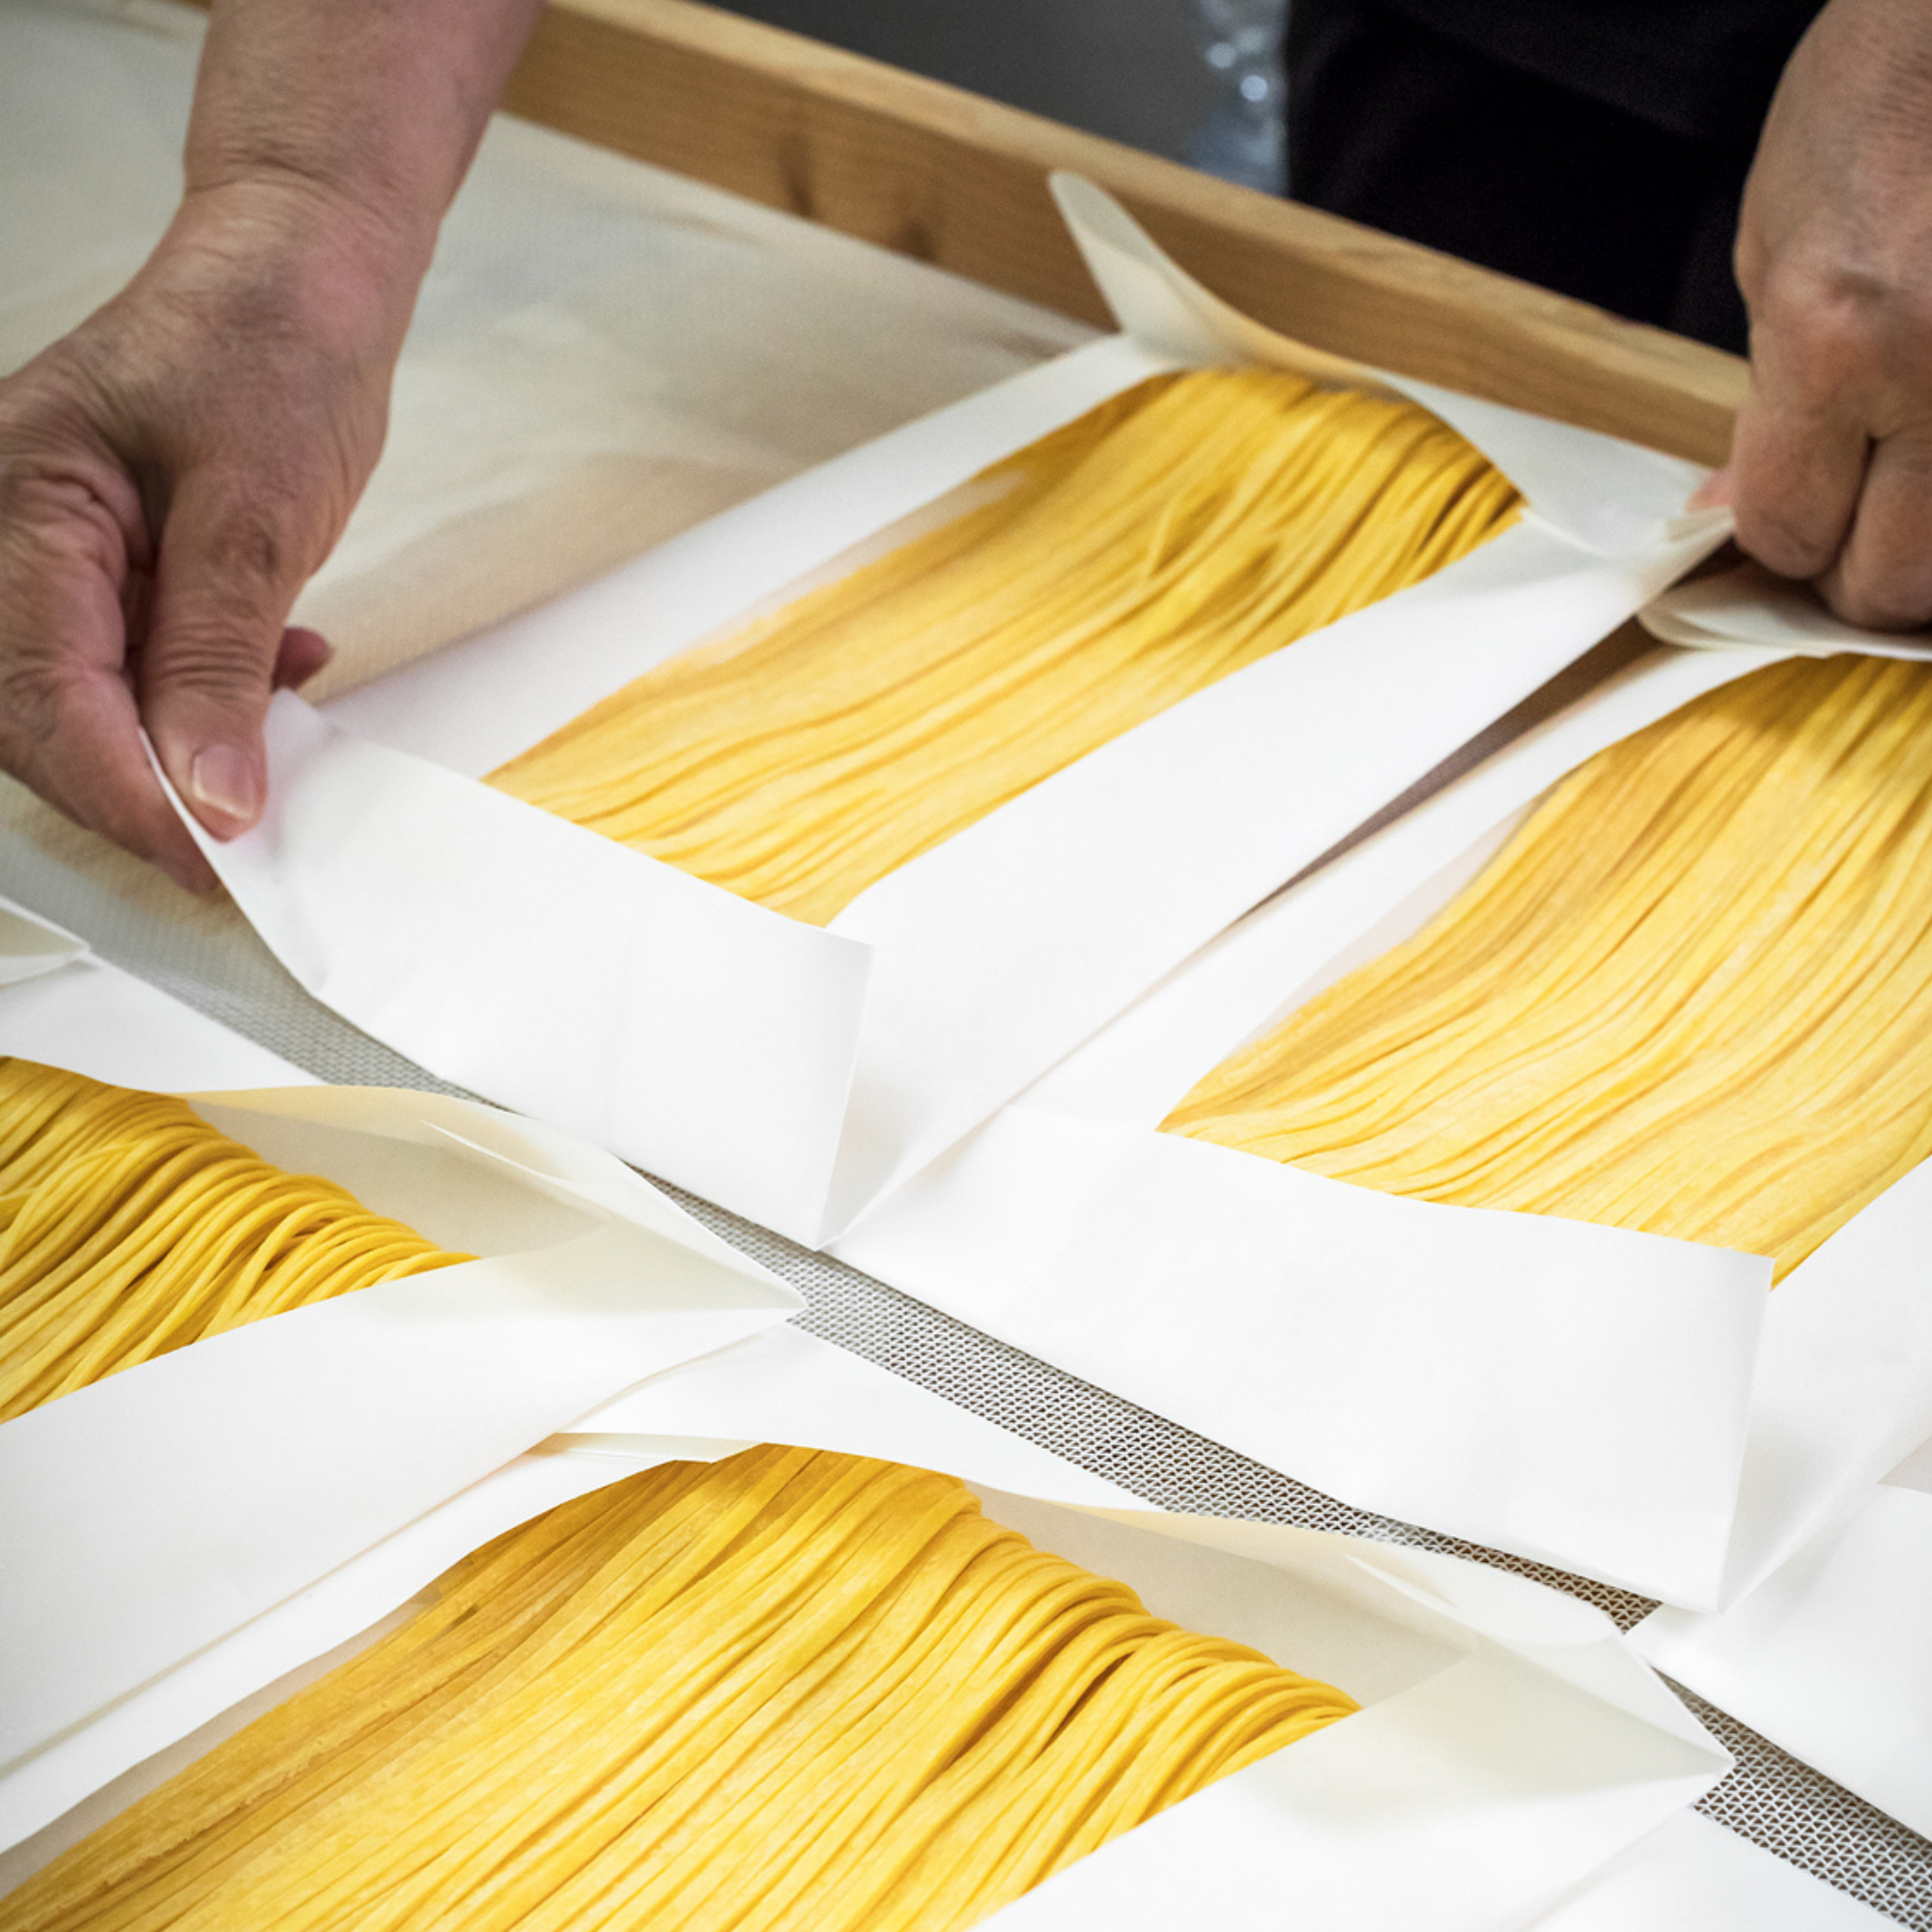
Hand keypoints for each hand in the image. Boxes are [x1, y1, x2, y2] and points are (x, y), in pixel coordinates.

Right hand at [0, 179, 401, 889]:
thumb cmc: (272, 345)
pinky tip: (279, 680)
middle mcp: (14, 531)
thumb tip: (207, 795)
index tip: (208, 860)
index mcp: (23, 501)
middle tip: (243, 841)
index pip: (40, 694)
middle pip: (40, 713)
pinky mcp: (113, 562)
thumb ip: (219, 657)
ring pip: (89, 699)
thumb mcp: (256, 509)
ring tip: (271, 754)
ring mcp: (57, 549)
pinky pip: (135, 662)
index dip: (123, 795)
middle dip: (141, 788)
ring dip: (179, 744)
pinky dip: (207, 695)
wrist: (304, 271)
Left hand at [1717, 0, 1931, 629]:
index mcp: (1838, 342)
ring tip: (1909, 477)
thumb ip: (1762, 398)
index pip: (1790, 533)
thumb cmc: (1887, 92)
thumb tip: (1734, 511)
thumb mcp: (1778, 238)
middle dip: (1863, 572)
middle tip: (1857, 528)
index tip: (1788, 517)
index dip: (1779, 542)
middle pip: (1898, 581)